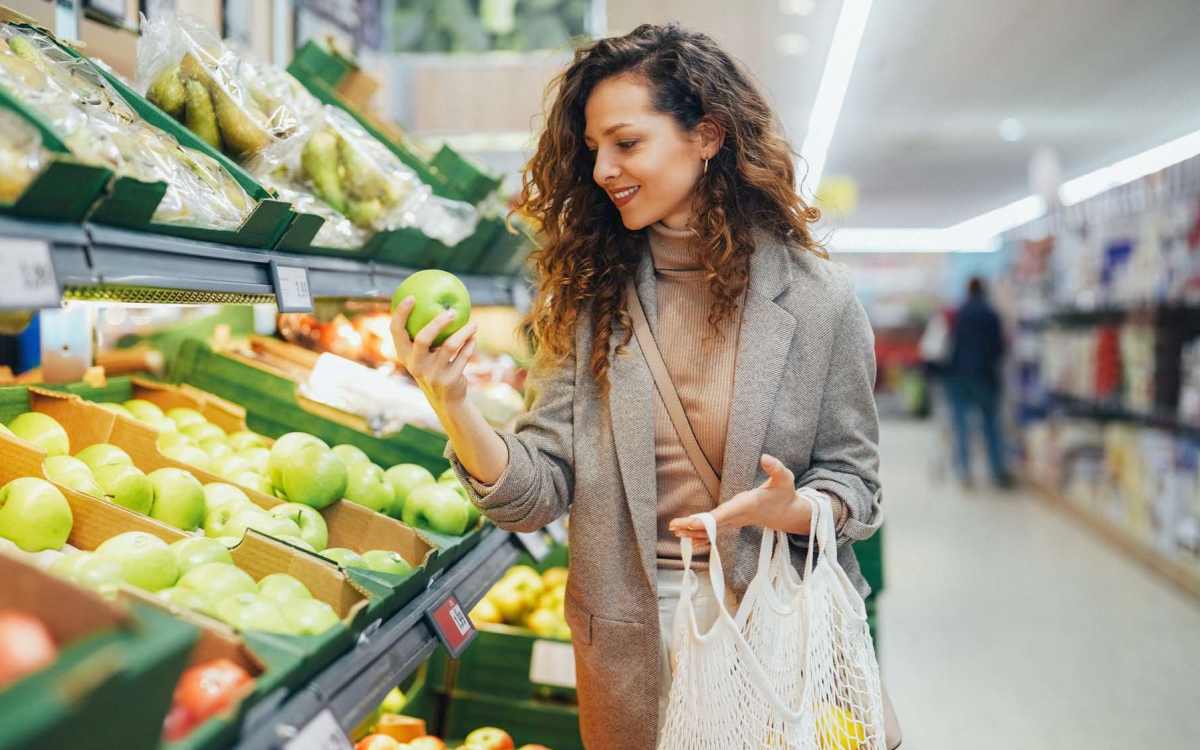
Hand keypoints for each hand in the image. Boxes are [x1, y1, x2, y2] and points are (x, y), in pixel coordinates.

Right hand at [391, 296, 477, 410]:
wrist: (446, 400)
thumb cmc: (434, 368)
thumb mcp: (424, 354)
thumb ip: (425, 335)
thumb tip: (435, 302)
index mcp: (404, 355)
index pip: (396, 331)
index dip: (401, 313)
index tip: (411, 297)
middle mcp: (416, 365)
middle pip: (422, 338)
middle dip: (437, 322)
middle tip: (452, 311)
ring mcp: (432, 374)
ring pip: (450, 346)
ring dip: (464, 332)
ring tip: (474, 323)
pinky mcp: (449, 380)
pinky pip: (463, 356)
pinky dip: (470, 345)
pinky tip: (474, 337)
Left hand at [669, 454, 809, 542]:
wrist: (787, 514)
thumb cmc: (784, 493)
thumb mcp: (785, 478)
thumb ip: (776, 468)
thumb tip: (765, 457)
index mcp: (746, 505)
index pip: (724, 514)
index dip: (708, 520)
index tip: (691, 522)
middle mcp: (738, 516)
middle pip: (713, 525)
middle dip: (693, 527)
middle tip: (673, 527)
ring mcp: (735, 522)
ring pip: (711, 530)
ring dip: (693, 532)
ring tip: (674, 530)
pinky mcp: (733, 523)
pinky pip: (715, 533)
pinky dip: (701, 537)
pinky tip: (688, 540)